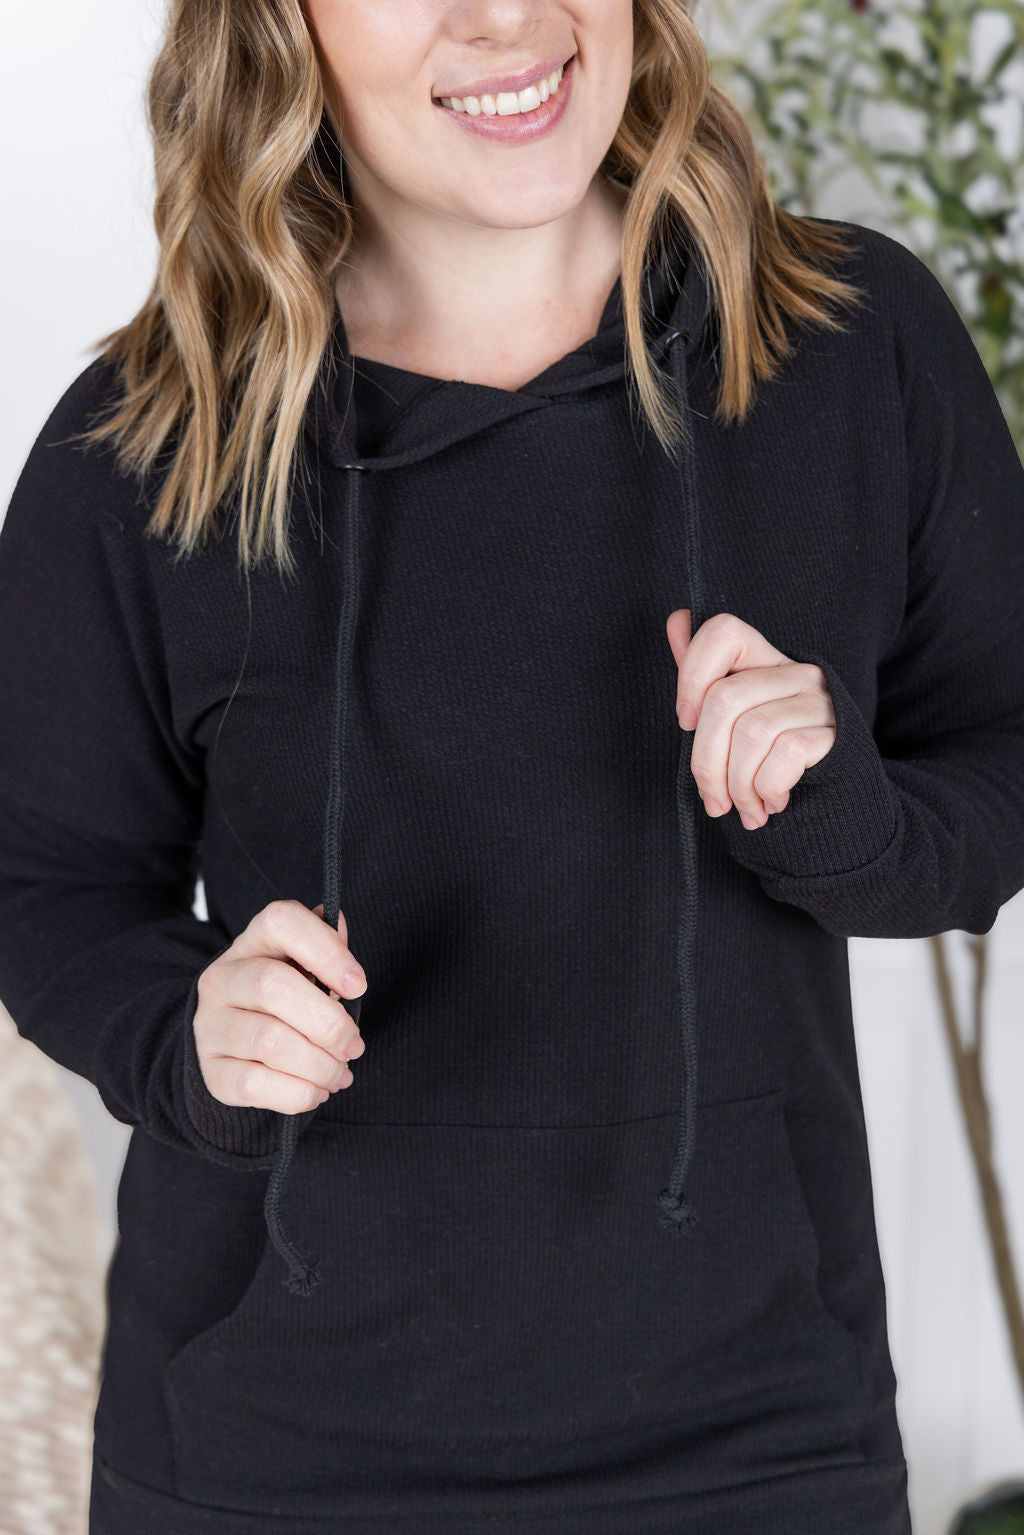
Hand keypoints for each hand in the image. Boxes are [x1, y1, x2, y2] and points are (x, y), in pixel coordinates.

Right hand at [193, 898, 366, 1112]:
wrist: (227, 1047)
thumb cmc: (279, 1004)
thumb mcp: (300, 969)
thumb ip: (323, 948)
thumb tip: (339, 922)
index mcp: (251, 945)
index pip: (280, 921)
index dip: (326, 950)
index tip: (358, 986)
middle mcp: (222, 980)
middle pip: (272, 985)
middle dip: (329, 1023)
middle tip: (354, 1046)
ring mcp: (211, 1027)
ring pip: (270, 1041)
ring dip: (321, 1065)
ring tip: (340, 1073)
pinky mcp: (212, 1072)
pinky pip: (257, 1084)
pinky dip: (300, 1093)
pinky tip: (317, 1091)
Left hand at [665, 610, 835, 829]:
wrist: (837, 798)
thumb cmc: (772, 758)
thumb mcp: (736, 718)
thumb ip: (704, 674)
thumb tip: (677, 619)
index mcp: (765, 661)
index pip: (724, 631)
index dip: (692, 673)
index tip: (686, 722)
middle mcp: (796, 673)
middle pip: (724, 698)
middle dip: (706, 762)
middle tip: (713, 799)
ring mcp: (818, 701)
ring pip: (751, 732)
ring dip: (737, 785)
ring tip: (743, 808)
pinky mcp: (835, 733)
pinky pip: (784, 755)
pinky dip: (766, 789)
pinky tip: (771, 803)